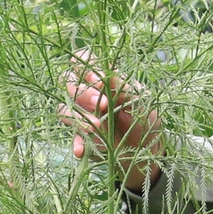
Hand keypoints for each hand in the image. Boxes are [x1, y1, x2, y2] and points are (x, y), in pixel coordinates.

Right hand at [58, 50, 164, 191]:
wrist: (148, 152)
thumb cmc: (145, 120)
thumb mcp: (140, 101)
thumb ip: (122, 87)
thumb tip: (105, 74)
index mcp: (104, 80)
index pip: (84, 61)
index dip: (85, 66)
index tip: (99, 80)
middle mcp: (89, 95)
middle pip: (69, 83)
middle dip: (84, 92)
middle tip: (103, 105)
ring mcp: (83, 115)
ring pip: (64, 107)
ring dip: (77, 116)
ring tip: (96, 126)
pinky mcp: (82, 137)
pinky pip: (72, 136)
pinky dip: (76, 142)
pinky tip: (81, 150)